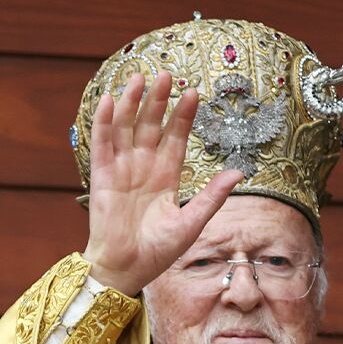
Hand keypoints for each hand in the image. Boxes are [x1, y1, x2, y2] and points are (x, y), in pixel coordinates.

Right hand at [82, 71, 243, 294]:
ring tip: (139, 78)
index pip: (176, 137)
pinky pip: (102, 144)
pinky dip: (103, 122)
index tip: (194, 93)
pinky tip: (108, 100)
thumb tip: (240, 171)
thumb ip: (212, 196)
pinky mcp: (102, 176)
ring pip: (126, 128)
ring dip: (131, 103)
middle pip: (151, 125)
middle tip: (168, 75)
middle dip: (159, 100)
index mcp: (166, 176)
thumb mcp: (192, 222)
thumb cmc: (158, 252)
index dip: (184, 116)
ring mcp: (122, 169)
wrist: (126, 269)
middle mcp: (144, 167)